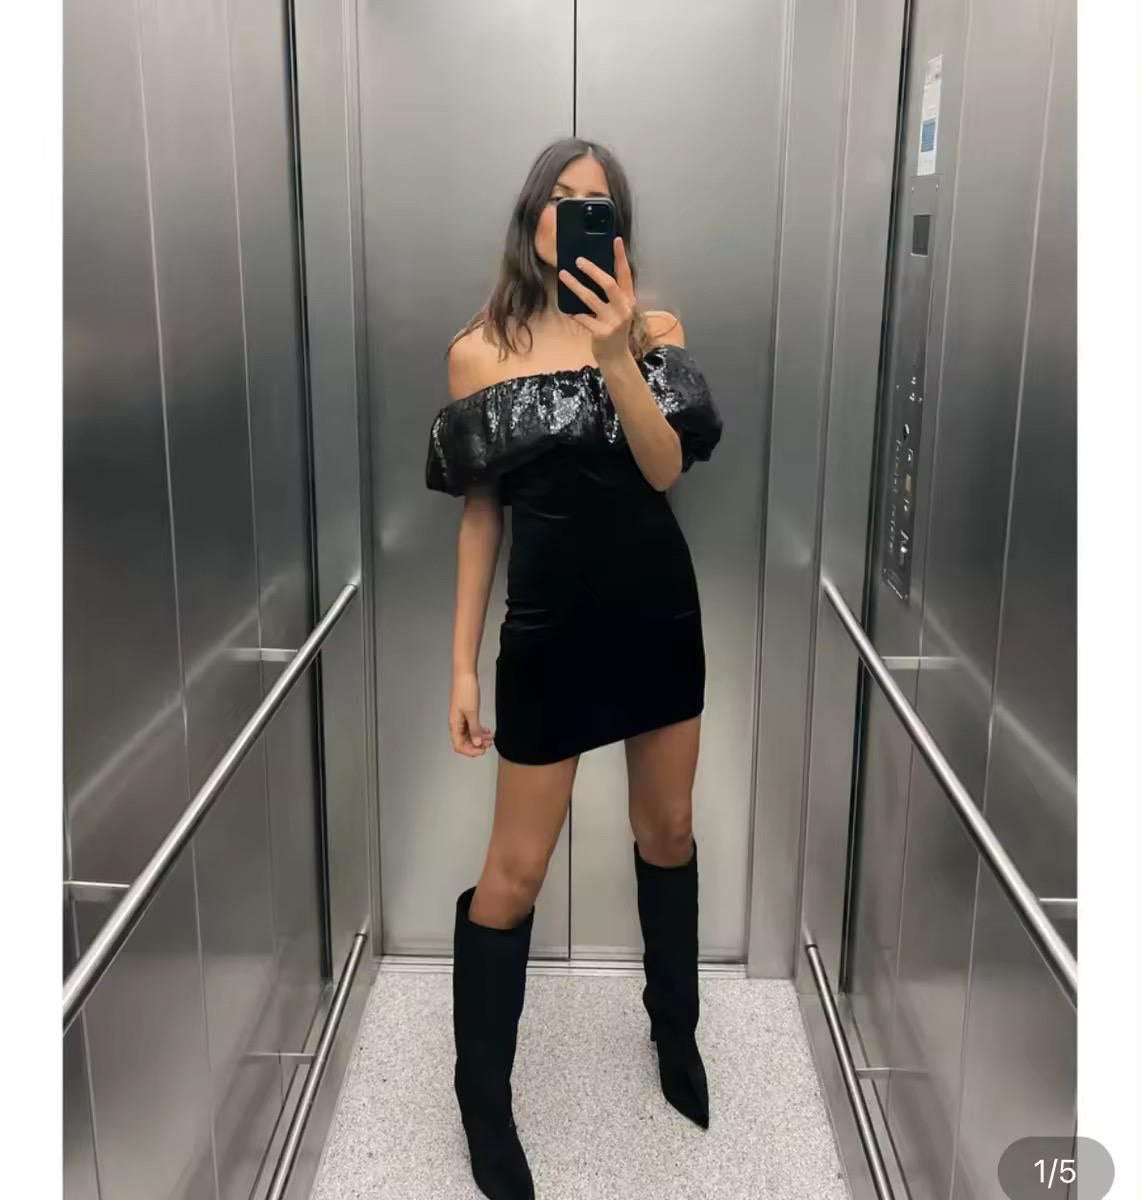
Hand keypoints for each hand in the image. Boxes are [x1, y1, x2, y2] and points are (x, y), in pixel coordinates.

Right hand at [449, 670, 492, 756]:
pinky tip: (487, 731)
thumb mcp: (472, 712)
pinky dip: (479, 730)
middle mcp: (456, 723)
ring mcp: (461, 718)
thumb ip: (474, 729)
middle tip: (488, 745)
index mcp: (454, 724)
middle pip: (464, 742)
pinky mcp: (466, 713)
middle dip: (476, 745)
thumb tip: (476, 743)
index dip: (470, 751)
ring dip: (479, 738)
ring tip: (490, 738)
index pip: (459, 746)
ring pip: (469, 734)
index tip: (482, 750)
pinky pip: (472, 726)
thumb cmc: (465, 691)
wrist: (465, 675)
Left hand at [558, 237, 635, 365]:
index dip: (621, 257)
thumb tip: (593, 272)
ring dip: (575, 286)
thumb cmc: (613, 329)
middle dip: (592, 270)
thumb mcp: (618, 310)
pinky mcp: (601, 332)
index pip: (626, 274)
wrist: (615, 356)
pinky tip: (567, 309)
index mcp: (629, 300)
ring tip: (563, 275)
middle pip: (608, 284)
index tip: (616, 240)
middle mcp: (624, 309)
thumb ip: (612, 295)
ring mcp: (613, 321)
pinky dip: (574, 312)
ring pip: (591, 298)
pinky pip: (583, 317)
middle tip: (579, 260)